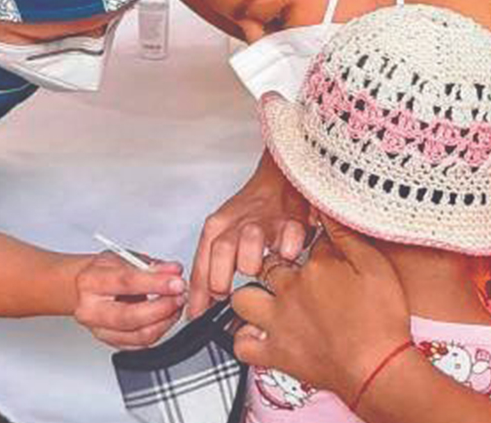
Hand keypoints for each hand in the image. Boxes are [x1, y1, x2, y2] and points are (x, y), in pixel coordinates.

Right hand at [73, 253, 186, 348]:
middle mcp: (91, 310)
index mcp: (91, 282)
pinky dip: (159, 331)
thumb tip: (174, 271)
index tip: (177, 282)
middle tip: (180, 295)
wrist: (84, 289)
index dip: (157, 284)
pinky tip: (166, 318)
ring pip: (140, 335)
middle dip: (163, 307)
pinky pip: (141, 345)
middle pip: (132, 316)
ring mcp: (100, 330)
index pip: (127, 283)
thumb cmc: (102, 272)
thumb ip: (151, 265)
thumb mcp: (124, 258)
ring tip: (176, 305)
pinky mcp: (111, 343)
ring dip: (165, 321)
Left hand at [188, 150, 309, 317]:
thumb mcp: (224, 234)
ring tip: (256, 274)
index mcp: (217, 229)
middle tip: (225, 296)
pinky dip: (289, 248)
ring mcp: (265, 221)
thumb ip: (211, 268)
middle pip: (220, 250)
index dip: (197, 294)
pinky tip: (288, 257)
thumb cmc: (252, 209)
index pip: (201, 265)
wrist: (281, 176)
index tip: (197, 315)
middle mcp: (238, 224)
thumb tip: (201, 307)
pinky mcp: (293, 219)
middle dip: (219, 278)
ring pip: (250, 240)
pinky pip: (290, 235)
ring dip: (251, 261)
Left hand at [230, 216, 410, 399]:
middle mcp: (290, 291)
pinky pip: (242, 344)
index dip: (318, 246)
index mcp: (315, 266)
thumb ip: (348, 235)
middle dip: (276, 264)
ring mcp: (279, 322)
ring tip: (264, 297)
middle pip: (269, 266)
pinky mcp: (276, 353)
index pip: (308, 244)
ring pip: (242, 299)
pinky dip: (243, 338)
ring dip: (249, 296)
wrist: (378, 369)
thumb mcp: (375, 266)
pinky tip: (255, 332)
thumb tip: (329, 208)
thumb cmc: (381, 321)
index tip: (325, 251)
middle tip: (291, 272)